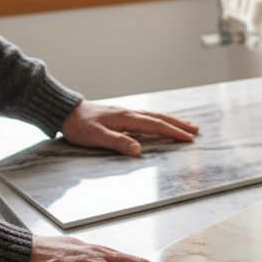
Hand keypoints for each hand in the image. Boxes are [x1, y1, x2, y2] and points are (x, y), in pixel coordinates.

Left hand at [61, 101, 198, 155]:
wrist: (66, 111)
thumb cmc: (79, 126)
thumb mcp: (96, 137)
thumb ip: (118, 143)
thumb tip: (138, 150)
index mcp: (126, 119)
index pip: (156, 125)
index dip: (173, 132)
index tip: (188, 139)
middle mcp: (129, 113)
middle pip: (159, 118)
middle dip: (178, 124)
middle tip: (195, 130)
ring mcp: (125, 113)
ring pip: (154, 116)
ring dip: (170, 121)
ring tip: (183, 125)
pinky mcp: (120, 115)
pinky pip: (146, 117)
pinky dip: (158, 120)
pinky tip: (159, 123)